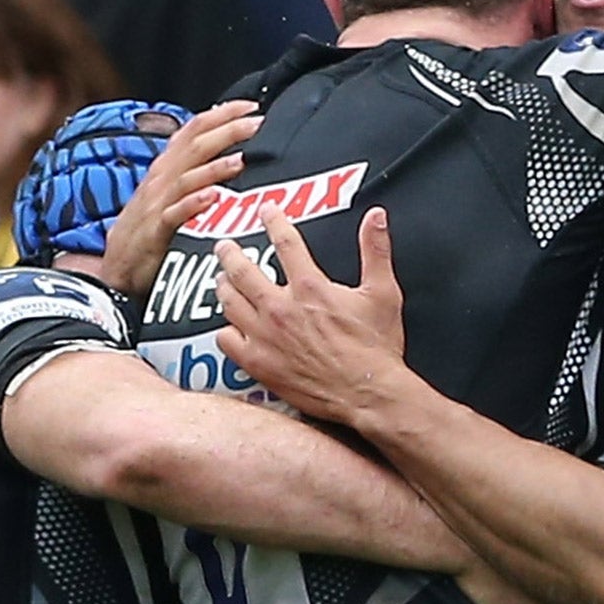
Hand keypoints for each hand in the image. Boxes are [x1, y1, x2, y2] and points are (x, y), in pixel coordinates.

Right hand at [98, 100, 256, 296]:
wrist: (118, 264)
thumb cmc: (149, 225)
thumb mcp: (169, 191)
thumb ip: (193, 169)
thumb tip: (227, 149)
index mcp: (167, 165)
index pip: (194, 128)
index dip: (222, 114)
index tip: (252, 106)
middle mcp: (162, 177)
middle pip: (196, 146)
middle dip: (228, 132)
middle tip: (258, 124)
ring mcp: (158, 202)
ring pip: (188, 177)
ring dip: (215, 167)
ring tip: (242, 159)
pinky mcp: (156, 230)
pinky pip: (175, 214)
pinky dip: (193, 204)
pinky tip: (212, 198)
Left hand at [215, 205, 408, 423]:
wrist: (367, 394)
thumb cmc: (376, 347)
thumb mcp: (383, 293)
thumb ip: (376, 251)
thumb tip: (376, 217)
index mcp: (310, 287)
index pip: (285, 242)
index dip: (274, 220)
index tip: (266, 210)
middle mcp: (280, 308)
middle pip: (242, 270)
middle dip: (230, 253)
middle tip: (224, 246)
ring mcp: (265, 337)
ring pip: (229, 302)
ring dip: (222, 286)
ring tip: (221, 280)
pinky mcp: (258, 363)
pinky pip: (226, 341)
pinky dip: (225, 330)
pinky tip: (228, 326)